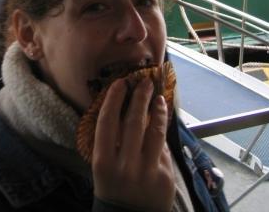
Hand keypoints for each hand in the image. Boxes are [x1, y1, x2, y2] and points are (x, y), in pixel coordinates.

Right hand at [92, 78, 174, 211]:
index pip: (108, 122)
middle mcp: (125, 165)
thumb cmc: (112, 186)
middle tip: (144, 82)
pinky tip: (160, 124)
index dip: (114, 99)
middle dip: (140, 98)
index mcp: (103, 162)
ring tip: (159, 98)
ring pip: (155, 131)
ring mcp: (147, 172)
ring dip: (158, 110)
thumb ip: (112, 143)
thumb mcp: (103, 166)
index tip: (120, 83)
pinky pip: (163, 149)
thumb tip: (127, 109)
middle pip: (134, 122)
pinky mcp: (165, 177)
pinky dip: (161, 136)